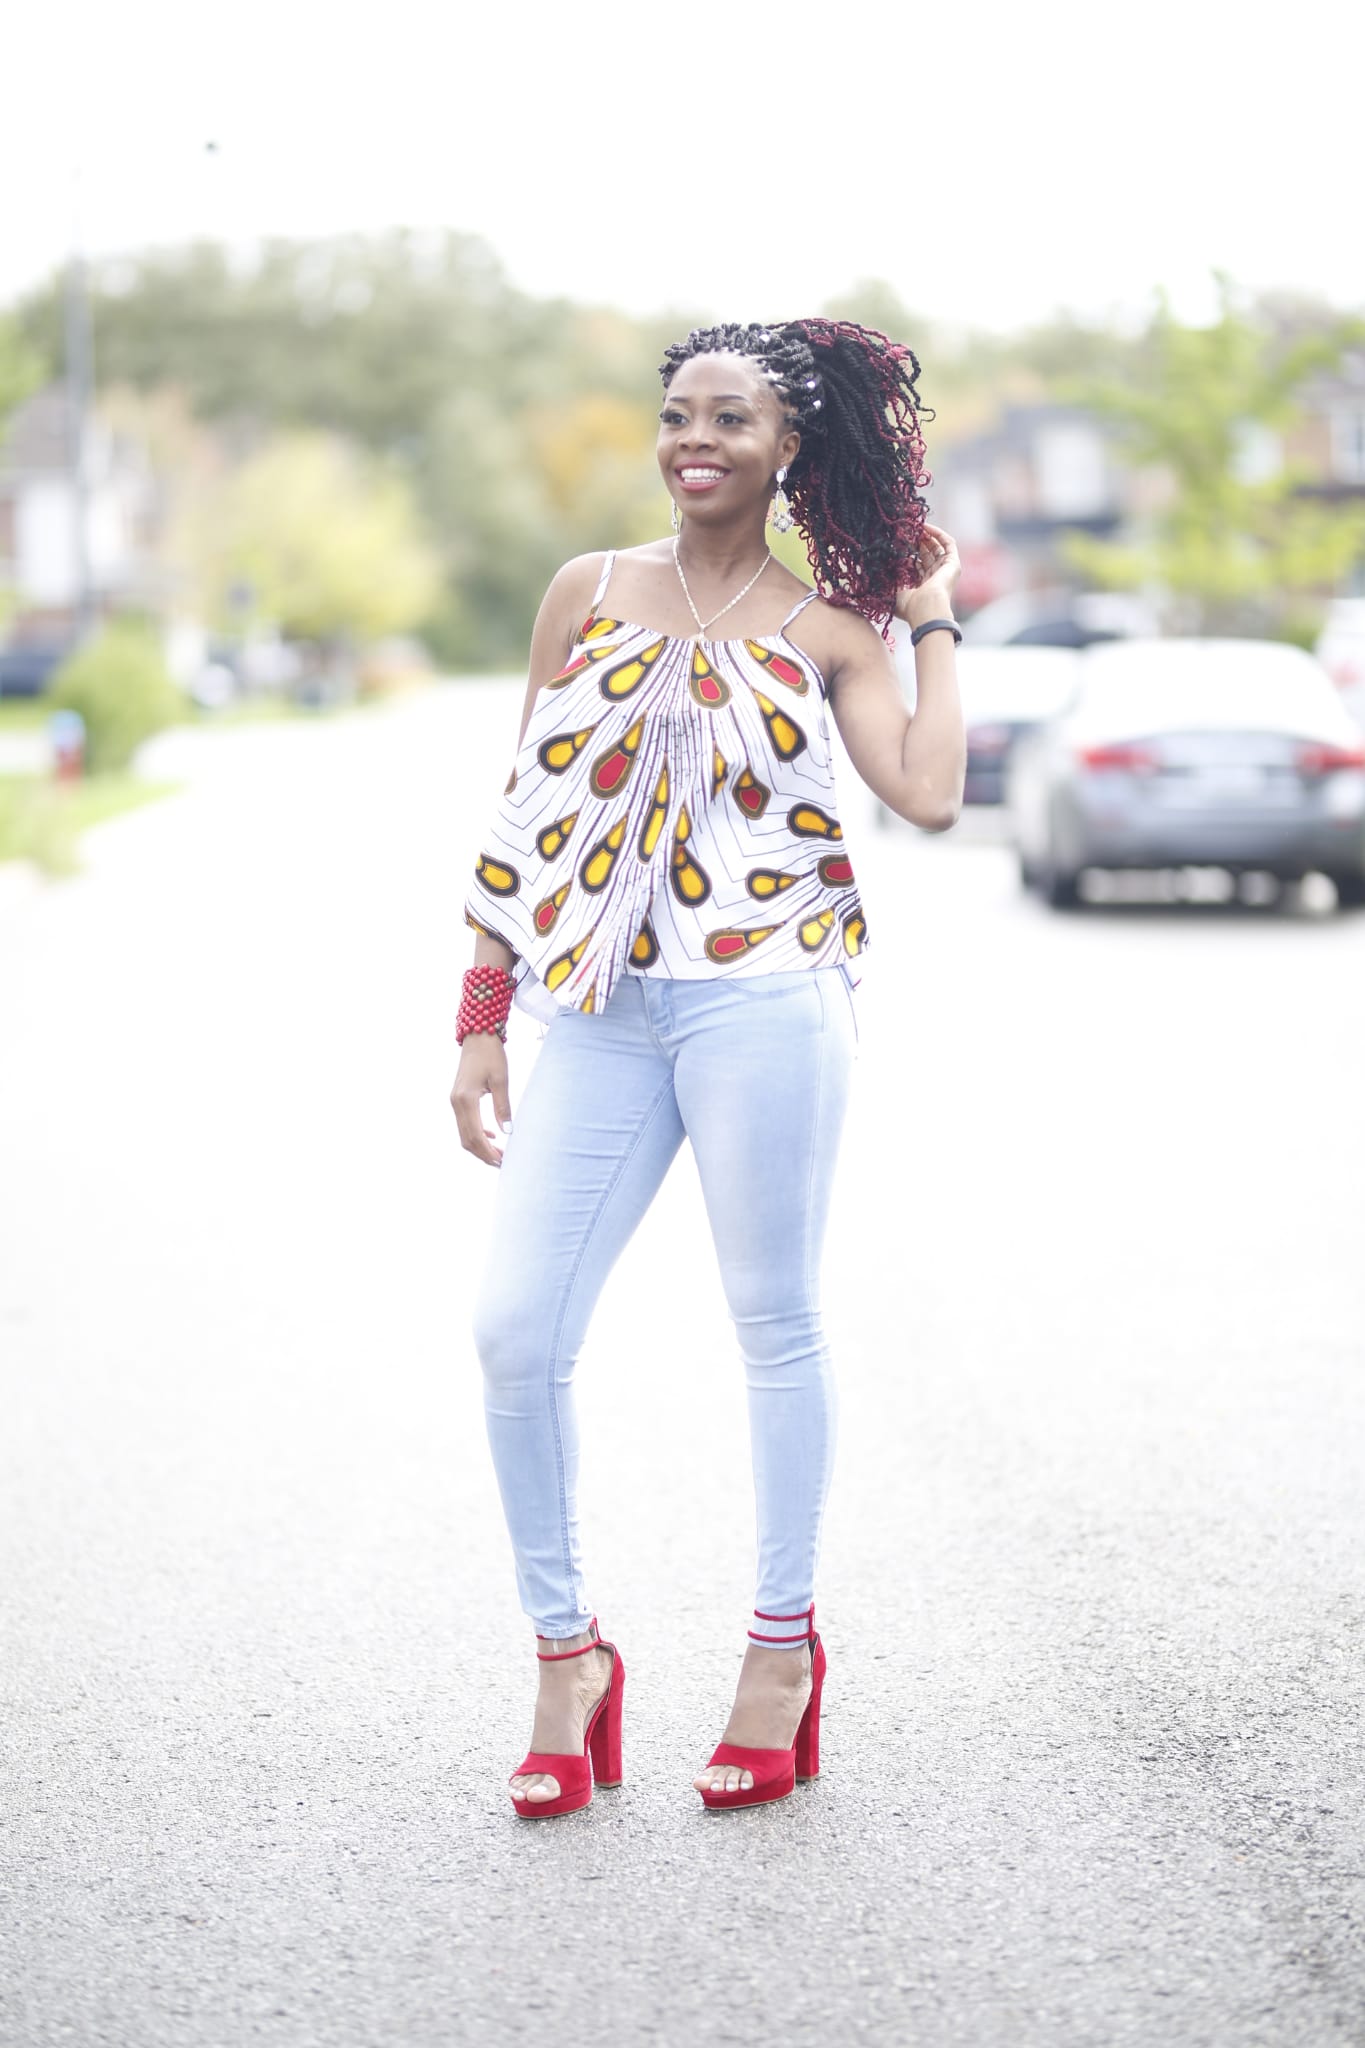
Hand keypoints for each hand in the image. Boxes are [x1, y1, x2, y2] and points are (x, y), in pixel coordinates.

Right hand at [451, 1034, 512, 1166]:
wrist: (478, 1036)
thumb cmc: (491, 1055)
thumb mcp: (501, 1080)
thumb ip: (503, 1107)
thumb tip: (507, 1132)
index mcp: (466, 1100)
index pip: (476, 1135)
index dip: (488, 1152)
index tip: (502, 1161)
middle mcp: (456, 1103)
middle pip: (467, 1139)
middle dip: (484, 1154)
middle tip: (502, 1162)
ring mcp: (455, 1101)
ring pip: (464, 1134)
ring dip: (480, 1146)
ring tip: (499, 1153)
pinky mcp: (458, 1099)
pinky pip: (465, 1123)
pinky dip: (476, 1134)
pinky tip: (492, 1135)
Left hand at [895, 523, 961, 627]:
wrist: (926, 609)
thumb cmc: (910, 606)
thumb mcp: (893, 592)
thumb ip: (887, 581)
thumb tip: (873, 570)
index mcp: (922, 587)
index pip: (916, 565)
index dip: (908, 553)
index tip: (897, 543)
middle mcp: (935, 578)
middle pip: (926, 554)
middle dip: (916, 542)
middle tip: (905, 532)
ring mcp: (945, 571)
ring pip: (937, 547)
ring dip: (926, 536)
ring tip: (915, 527)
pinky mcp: (953, 564)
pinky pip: (948, 543)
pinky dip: (938, 534)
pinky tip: (926, 527)